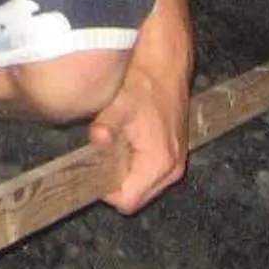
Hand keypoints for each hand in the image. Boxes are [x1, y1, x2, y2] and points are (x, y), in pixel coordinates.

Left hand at [88, 56, 190, 212]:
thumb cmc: (146, 84)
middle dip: (116, 186)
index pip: (128, 201)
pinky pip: (152, 175)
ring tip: (113, 152)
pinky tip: (126, 146)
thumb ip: (107, 125)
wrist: (167, 67)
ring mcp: (175, 163)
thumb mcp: (121, 105)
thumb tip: (97, 138)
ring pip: (144, 188)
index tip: (93, 173)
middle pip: (136, 198)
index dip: (106, 192)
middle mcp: (171, 169)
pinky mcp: (174, 155)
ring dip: (126, 176)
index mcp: (158, 163)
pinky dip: (137, 167)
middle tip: (99, 163)